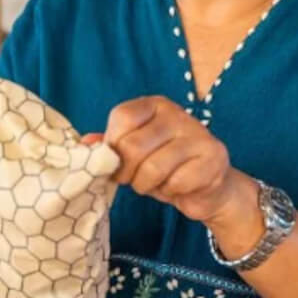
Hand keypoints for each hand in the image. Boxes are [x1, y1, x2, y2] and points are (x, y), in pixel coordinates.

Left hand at [104, 96, 237, 222]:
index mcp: (154, 105)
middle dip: (126, 172)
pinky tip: (177, 187)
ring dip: (146, 185)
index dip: (112, 145)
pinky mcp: (213, 157)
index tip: (114, 161)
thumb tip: (83, 144)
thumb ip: (109, 146)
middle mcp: (177, 113)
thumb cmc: (165, 167)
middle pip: (133, 146)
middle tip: (132, 179)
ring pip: (153, 168)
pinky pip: (177, 182)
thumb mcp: (133, 154)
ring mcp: (198, 134)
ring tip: (154, 184)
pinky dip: (170, 192)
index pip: (122, 117)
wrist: (207, 187)